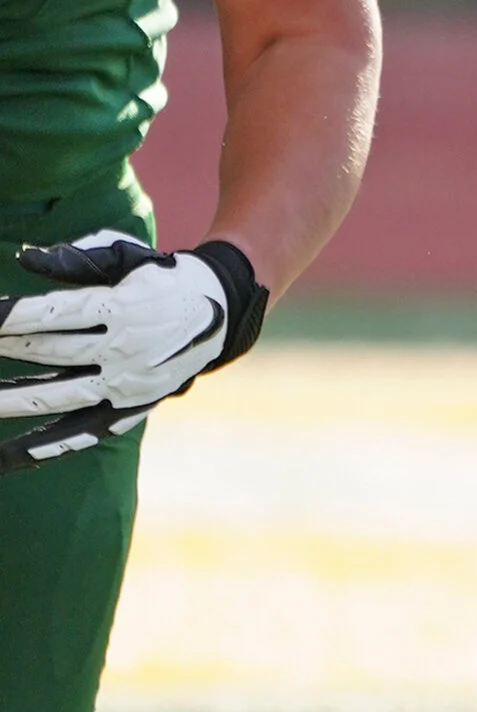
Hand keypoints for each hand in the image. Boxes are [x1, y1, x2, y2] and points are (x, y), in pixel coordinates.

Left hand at [0, 230, 266, 459]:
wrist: (220, 311)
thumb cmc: (161, 276)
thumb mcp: (126, 256)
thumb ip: (75, 259)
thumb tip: (24, 258)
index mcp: (121, 308)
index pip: (52, 313)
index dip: (10, 316)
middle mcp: (125, 350)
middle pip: (50, 351)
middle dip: (4, 348)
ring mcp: (126, 385)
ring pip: (59, 396)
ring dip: (13, 400)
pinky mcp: (129, 409)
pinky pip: (82, 431)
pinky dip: (46, 445)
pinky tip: (10, 456)